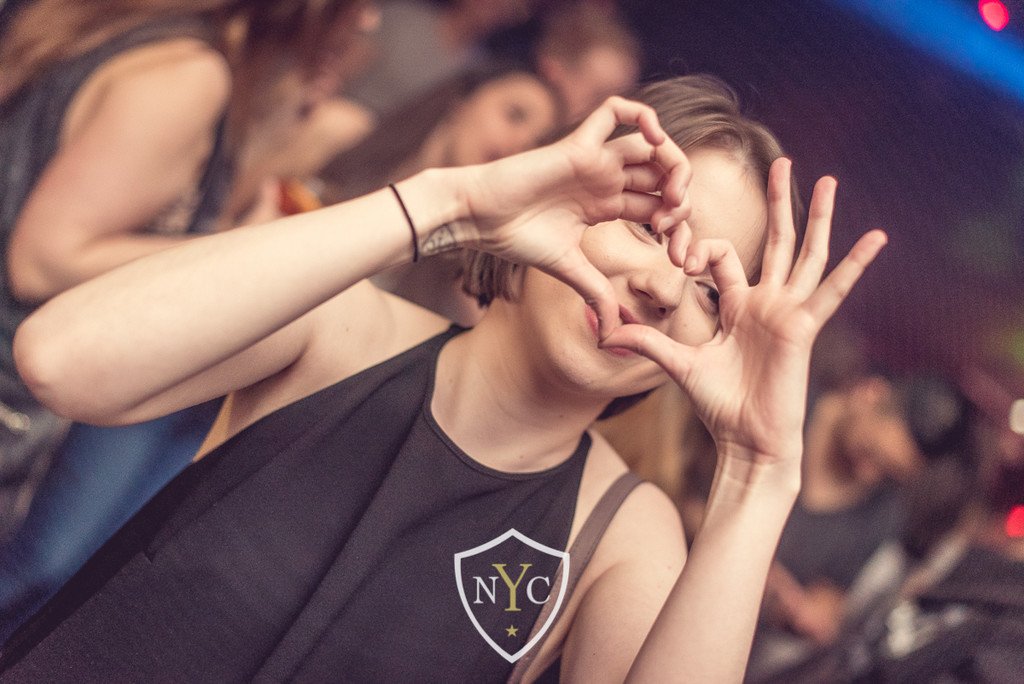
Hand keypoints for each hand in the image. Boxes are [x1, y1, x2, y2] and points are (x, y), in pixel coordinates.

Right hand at [460, 96, 692, 337]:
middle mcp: (606, 179)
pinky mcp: (578, 144)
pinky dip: (642, 115)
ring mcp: (594, 159)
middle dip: (682, 199)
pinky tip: (654, 139)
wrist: (479, 219)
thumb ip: (596, 293)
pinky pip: (615, 111)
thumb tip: (613, 335)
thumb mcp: (568, 270)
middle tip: (675, 226)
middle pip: (663, 175)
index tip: (676, 256)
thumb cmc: (515, 238)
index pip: (659, 207)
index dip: (678, 228)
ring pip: (651, 144)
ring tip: (672, 194)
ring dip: (673, 163)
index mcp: (607, 205)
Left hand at [601, 158, 886, 465]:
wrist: (745, 442)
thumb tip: (605, 332)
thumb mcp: (678, 365)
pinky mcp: (804, 328)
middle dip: (778, 201)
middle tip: (781, 160)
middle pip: (776, 240)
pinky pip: (832, 291)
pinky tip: (877, 238)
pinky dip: (854, 265)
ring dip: (818, 217)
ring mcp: (788, 313)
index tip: (678, 258)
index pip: (723, 255)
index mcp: (737, 305)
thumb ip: (647, 341)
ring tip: (831, 180)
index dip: (700, 248)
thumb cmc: (718, 406)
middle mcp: (767, 303)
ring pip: (806, 255)